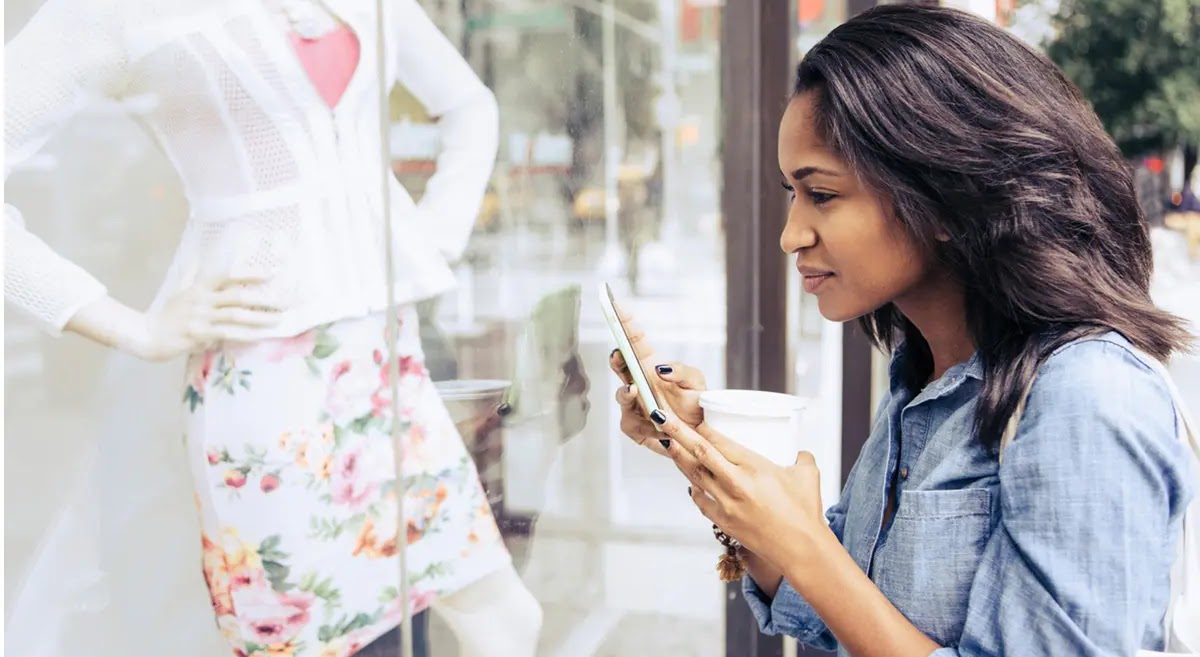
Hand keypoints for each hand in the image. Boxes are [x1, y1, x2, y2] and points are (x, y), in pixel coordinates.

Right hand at [132, 275, 283, 360]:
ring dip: (259, 318)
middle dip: (263, 298)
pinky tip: (260, 336)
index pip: (227, 275)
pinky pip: (227, 334)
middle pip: (237, 296)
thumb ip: (192, 274)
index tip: (271, 273)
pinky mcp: (198, 334)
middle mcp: (201, 300)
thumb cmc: (167, 313)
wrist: (147, 335)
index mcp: (199, 287)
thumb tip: (199, 255)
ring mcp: (199, 317)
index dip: (249, 273)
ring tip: (278, 319)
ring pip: (235, 316)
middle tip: (284, 301)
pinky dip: (245, 335)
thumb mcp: (179, 290)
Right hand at [608, 307, 705, 456]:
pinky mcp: (633, 426)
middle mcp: (638, 382)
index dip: (625, 324)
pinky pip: (631, 425)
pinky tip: (661, 431)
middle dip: (617, 357)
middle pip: (620, 365)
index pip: (636, 342)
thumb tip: (660, 368)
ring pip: (622, 395)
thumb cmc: (696, 405)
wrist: (700, 437)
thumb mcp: (696, 383)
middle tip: (618, 353)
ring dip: (627, 394)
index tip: (617, 307)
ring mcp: (633, 404)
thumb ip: (682, 371)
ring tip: (636, 391)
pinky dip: (646, 428)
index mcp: (651, 366)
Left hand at [652, 411, 830, 567]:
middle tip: (660, 416)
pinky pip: (700, 501)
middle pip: (700, 452)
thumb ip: (801, 457)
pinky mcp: (723, 522)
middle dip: (677, 432)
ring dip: (679, 458)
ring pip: (695, 475)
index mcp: (755, 467)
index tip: (695, 419)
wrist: (801, 551)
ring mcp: (726, 504)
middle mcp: (736, 483)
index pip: (720, 441)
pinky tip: (690, 481)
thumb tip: (799, 451)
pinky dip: (694, 489)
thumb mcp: (808, 475)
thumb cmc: (806, 513)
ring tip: (667, 443)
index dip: (704, 428)